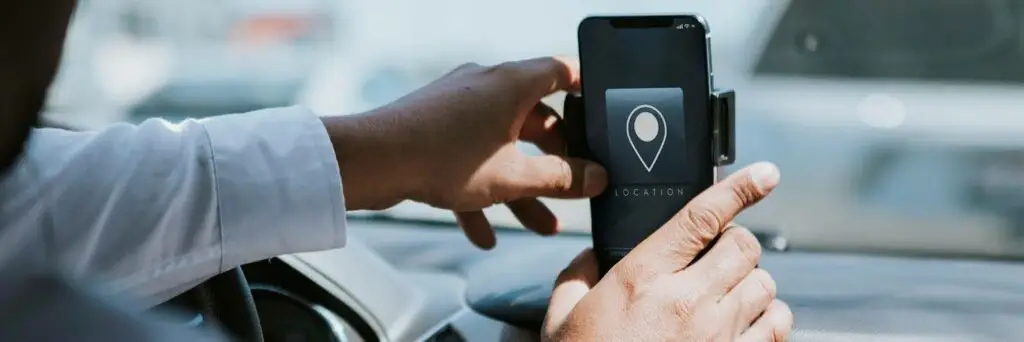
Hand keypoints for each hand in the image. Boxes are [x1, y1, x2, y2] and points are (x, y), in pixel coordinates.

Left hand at [323, 57, 606, 248]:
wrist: (372, 161)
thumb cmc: (443, 157)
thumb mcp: (514, 176)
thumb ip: (561, 178)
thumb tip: (597, 177)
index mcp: (511, 84)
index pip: (561, 72)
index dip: (585, 90)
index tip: (600, 114)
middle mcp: (485, 87)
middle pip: (534, 120)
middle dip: (555, 162)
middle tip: (572, 190)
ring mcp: (456, 107)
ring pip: (501, 147)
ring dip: (521, 187)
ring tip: (540, 226)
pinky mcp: (433, 129)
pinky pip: (467, 159)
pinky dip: (480, 192)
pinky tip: (484, 235)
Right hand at [543, 162, 793, 341]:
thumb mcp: (560, 319)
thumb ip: (575, 276)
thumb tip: (590, 256)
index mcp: (641, 278)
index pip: (701, 217)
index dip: (740, 187)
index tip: (764, 174)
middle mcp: (687, 301)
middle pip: (743, 245)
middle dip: (734, 243)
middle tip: (716, 255)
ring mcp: (718, 335)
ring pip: (765, 283)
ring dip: (751, 282)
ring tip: (728, 294)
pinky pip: (778, 325)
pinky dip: (770, 318)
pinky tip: (748, 323)